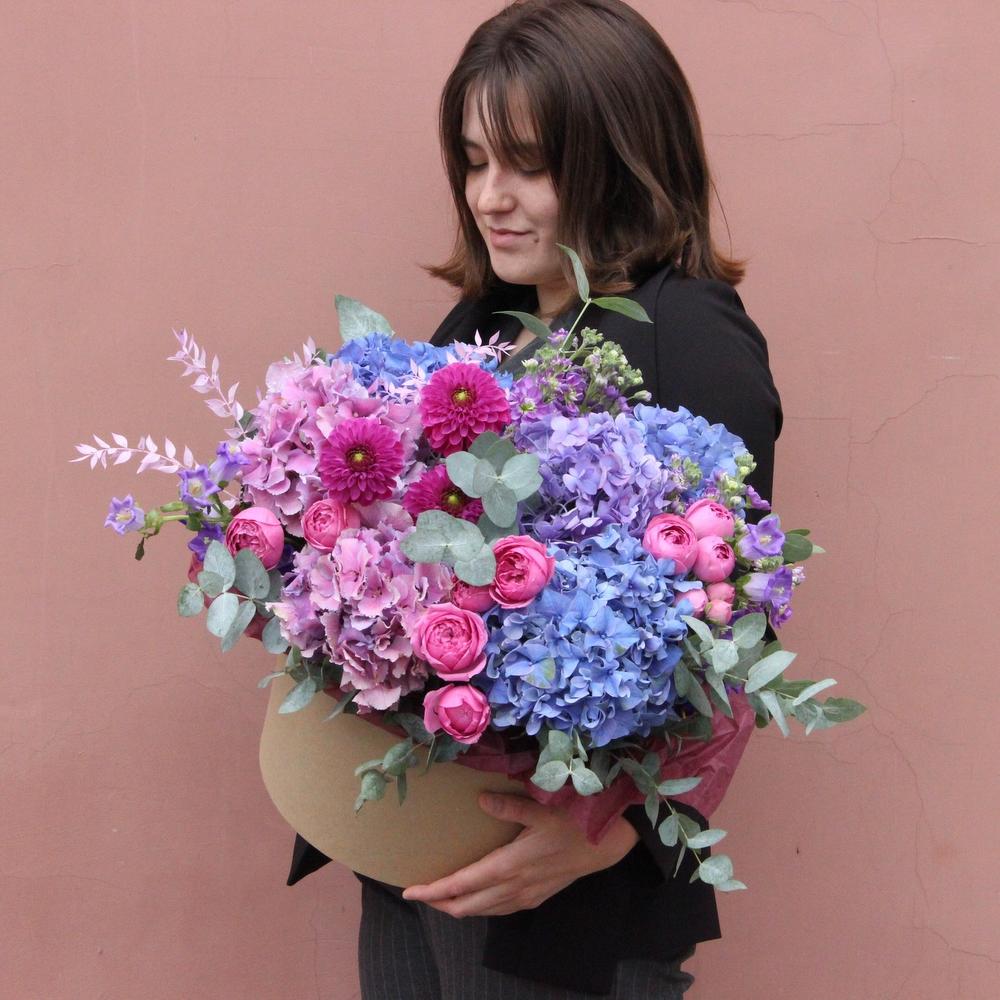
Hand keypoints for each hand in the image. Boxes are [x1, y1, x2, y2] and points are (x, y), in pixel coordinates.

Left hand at [401, 792, 639, 916]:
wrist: (608, 844)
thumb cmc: (575, 822)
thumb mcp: (543, 807)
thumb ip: (511, 805)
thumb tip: (481, 799)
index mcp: (510, 865)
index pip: (463, 884)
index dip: (434, 890)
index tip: (410, 891)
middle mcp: (514, 886)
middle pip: (467, 906)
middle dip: (439, 903)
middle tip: (418, 894)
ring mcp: (526, 896)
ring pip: (483, 911)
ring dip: (459, 907)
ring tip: (440, 897)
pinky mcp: (536, 897)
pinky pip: (500, 910)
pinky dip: (480, 907)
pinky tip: (477, 899)